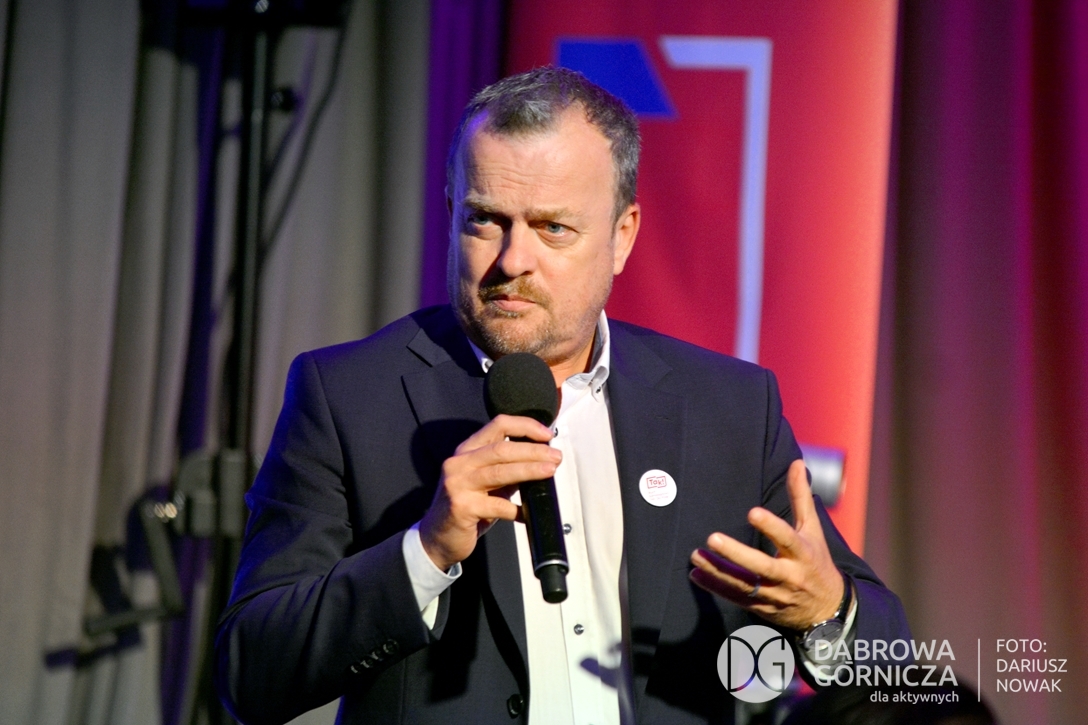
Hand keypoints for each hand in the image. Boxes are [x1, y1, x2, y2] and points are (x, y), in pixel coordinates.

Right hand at [419, 414, 561, 570]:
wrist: (437, 537)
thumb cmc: (466, 508)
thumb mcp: (486, 483)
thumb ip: (507, 470)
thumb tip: (541, 461)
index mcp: (467, 451)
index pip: (498, 425)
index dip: (525, 426)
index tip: (546, 435)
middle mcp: (459, 463)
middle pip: (502, 449)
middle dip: (533, 451)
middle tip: (555, 457)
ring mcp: (457, 484)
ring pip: (500, 472)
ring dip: (529, 470)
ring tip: (550, 471)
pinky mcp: (461, 507)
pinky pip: (497, 505)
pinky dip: (517, 509)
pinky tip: (527, 513)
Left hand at [689, 459, 843, 629]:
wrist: (827, 609)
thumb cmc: (815, 560)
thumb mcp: (812, 530)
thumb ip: (800, 497)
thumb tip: (796, 462)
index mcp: (803, 553)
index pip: (787, 539)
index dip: (772, 526)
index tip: (752, 512)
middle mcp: (789, 576)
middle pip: (762, 567)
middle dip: (737, 554)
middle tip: (713, 538)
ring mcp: (774, 594)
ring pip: (744, 585)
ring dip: (718, 571)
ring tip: (695, 556)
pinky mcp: (762, 608)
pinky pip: (736, 598)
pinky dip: (715, 587)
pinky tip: (696, 574)